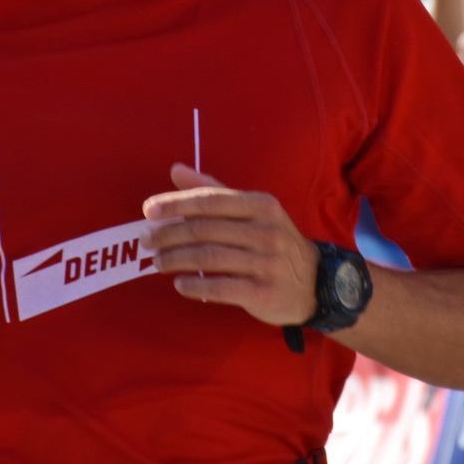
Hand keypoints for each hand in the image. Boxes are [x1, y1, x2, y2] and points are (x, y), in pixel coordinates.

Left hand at [143, 164, 319, 326]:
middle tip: (146, 241)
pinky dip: (195, 285)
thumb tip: (176, 170)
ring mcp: (267, 263)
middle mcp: (267, 231)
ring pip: (209, 257)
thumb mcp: (252, 211)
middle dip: (169, 234)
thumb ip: (214, 191)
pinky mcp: (264, 293)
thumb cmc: (274, 241)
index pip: (210, 200)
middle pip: (205, 229)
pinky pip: (221, 288)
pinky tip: (180, 284)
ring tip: (157, 262)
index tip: (148, 211)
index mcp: (262, 205)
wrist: (316, 283)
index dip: (176, 204)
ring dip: (176, 259)